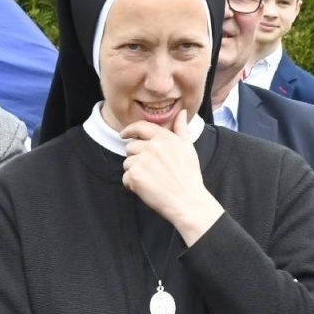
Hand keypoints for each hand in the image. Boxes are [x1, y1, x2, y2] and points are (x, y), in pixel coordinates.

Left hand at [120, 112, 223, 243]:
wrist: (187, 201)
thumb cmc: (189, 176)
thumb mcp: (188, 148)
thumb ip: (181, 129)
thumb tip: (181, 113)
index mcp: (164, 138)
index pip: (140, 127)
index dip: (129, 130)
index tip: (124, 134)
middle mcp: (151, 146)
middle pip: (131, 147)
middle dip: (136, 158)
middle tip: (151, 170)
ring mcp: (141, 161)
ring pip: (127, 163)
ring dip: (134, 172)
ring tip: (151, 180)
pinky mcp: (134, 176)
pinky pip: (125, 177)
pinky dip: (132, 185)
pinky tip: (146, 189)